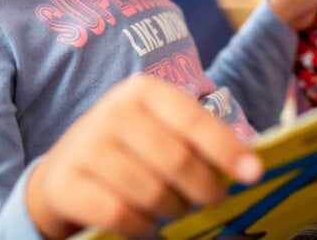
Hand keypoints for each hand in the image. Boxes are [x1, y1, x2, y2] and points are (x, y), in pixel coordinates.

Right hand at [25, 75, 262, 238]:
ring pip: (152, 192)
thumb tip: (247, 165)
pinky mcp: (65, 183)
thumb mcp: (160, 131)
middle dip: (204, 189)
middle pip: (177, 160)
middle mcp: (113, 111)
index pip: (194, 120)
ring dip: (174, 210)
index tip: (254, 173)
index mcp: (143, 91)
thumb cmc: (128, 151)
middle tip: (213, 200)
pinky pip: (121, 215)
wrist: (62, 173)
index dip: (226, 148)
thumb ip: (197, 142)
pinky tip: (145, 223)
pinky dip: (142, 226)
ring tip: (175, 208)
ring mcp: (86, 146)